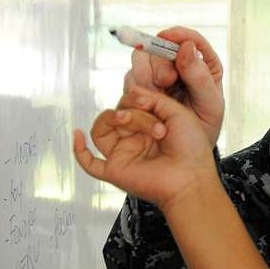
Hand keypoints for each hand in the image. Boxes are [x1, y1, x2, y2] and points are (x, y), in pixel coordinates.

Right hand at [74, 89, 219, 211]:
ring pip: (101, 130)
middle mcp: (134, 140)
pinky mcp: (115, 171)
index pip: (130, 104)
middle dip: (134, 112)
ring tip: (128, 119)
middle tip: (156, 126)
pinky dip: (79, 150)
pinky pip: (90, 163)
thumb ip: (153, 98)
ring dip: (112, 118)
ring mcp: (123, 155)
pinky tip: (77, 135)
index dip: (135, 98)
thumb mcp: (177, 113)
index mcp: (148, 126)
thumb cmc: (191, 149)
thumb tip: (131, 90)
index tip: (149, 102)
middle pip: (117, 114)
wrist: (192, 178)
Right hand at [121, 27, 224, 147]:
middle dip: (161, 60)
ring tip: (156, 93)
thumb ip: (200, 78)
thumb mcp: (210, 106)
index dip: (178, 34)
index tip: (168, 36)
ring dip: (146, 73)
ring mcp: (156, 75)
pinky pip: (131, 79)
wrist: (184, 153)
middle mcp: (177, 65)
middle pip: (161, 46)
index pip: (190, 40)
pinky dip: (136, 87)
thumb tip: (186, 46)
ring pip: (141, 58)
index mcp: (202, 64)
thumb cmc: (203, 128)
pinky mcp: (140, 88)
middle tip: (167, 81)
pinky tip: (146, 102)